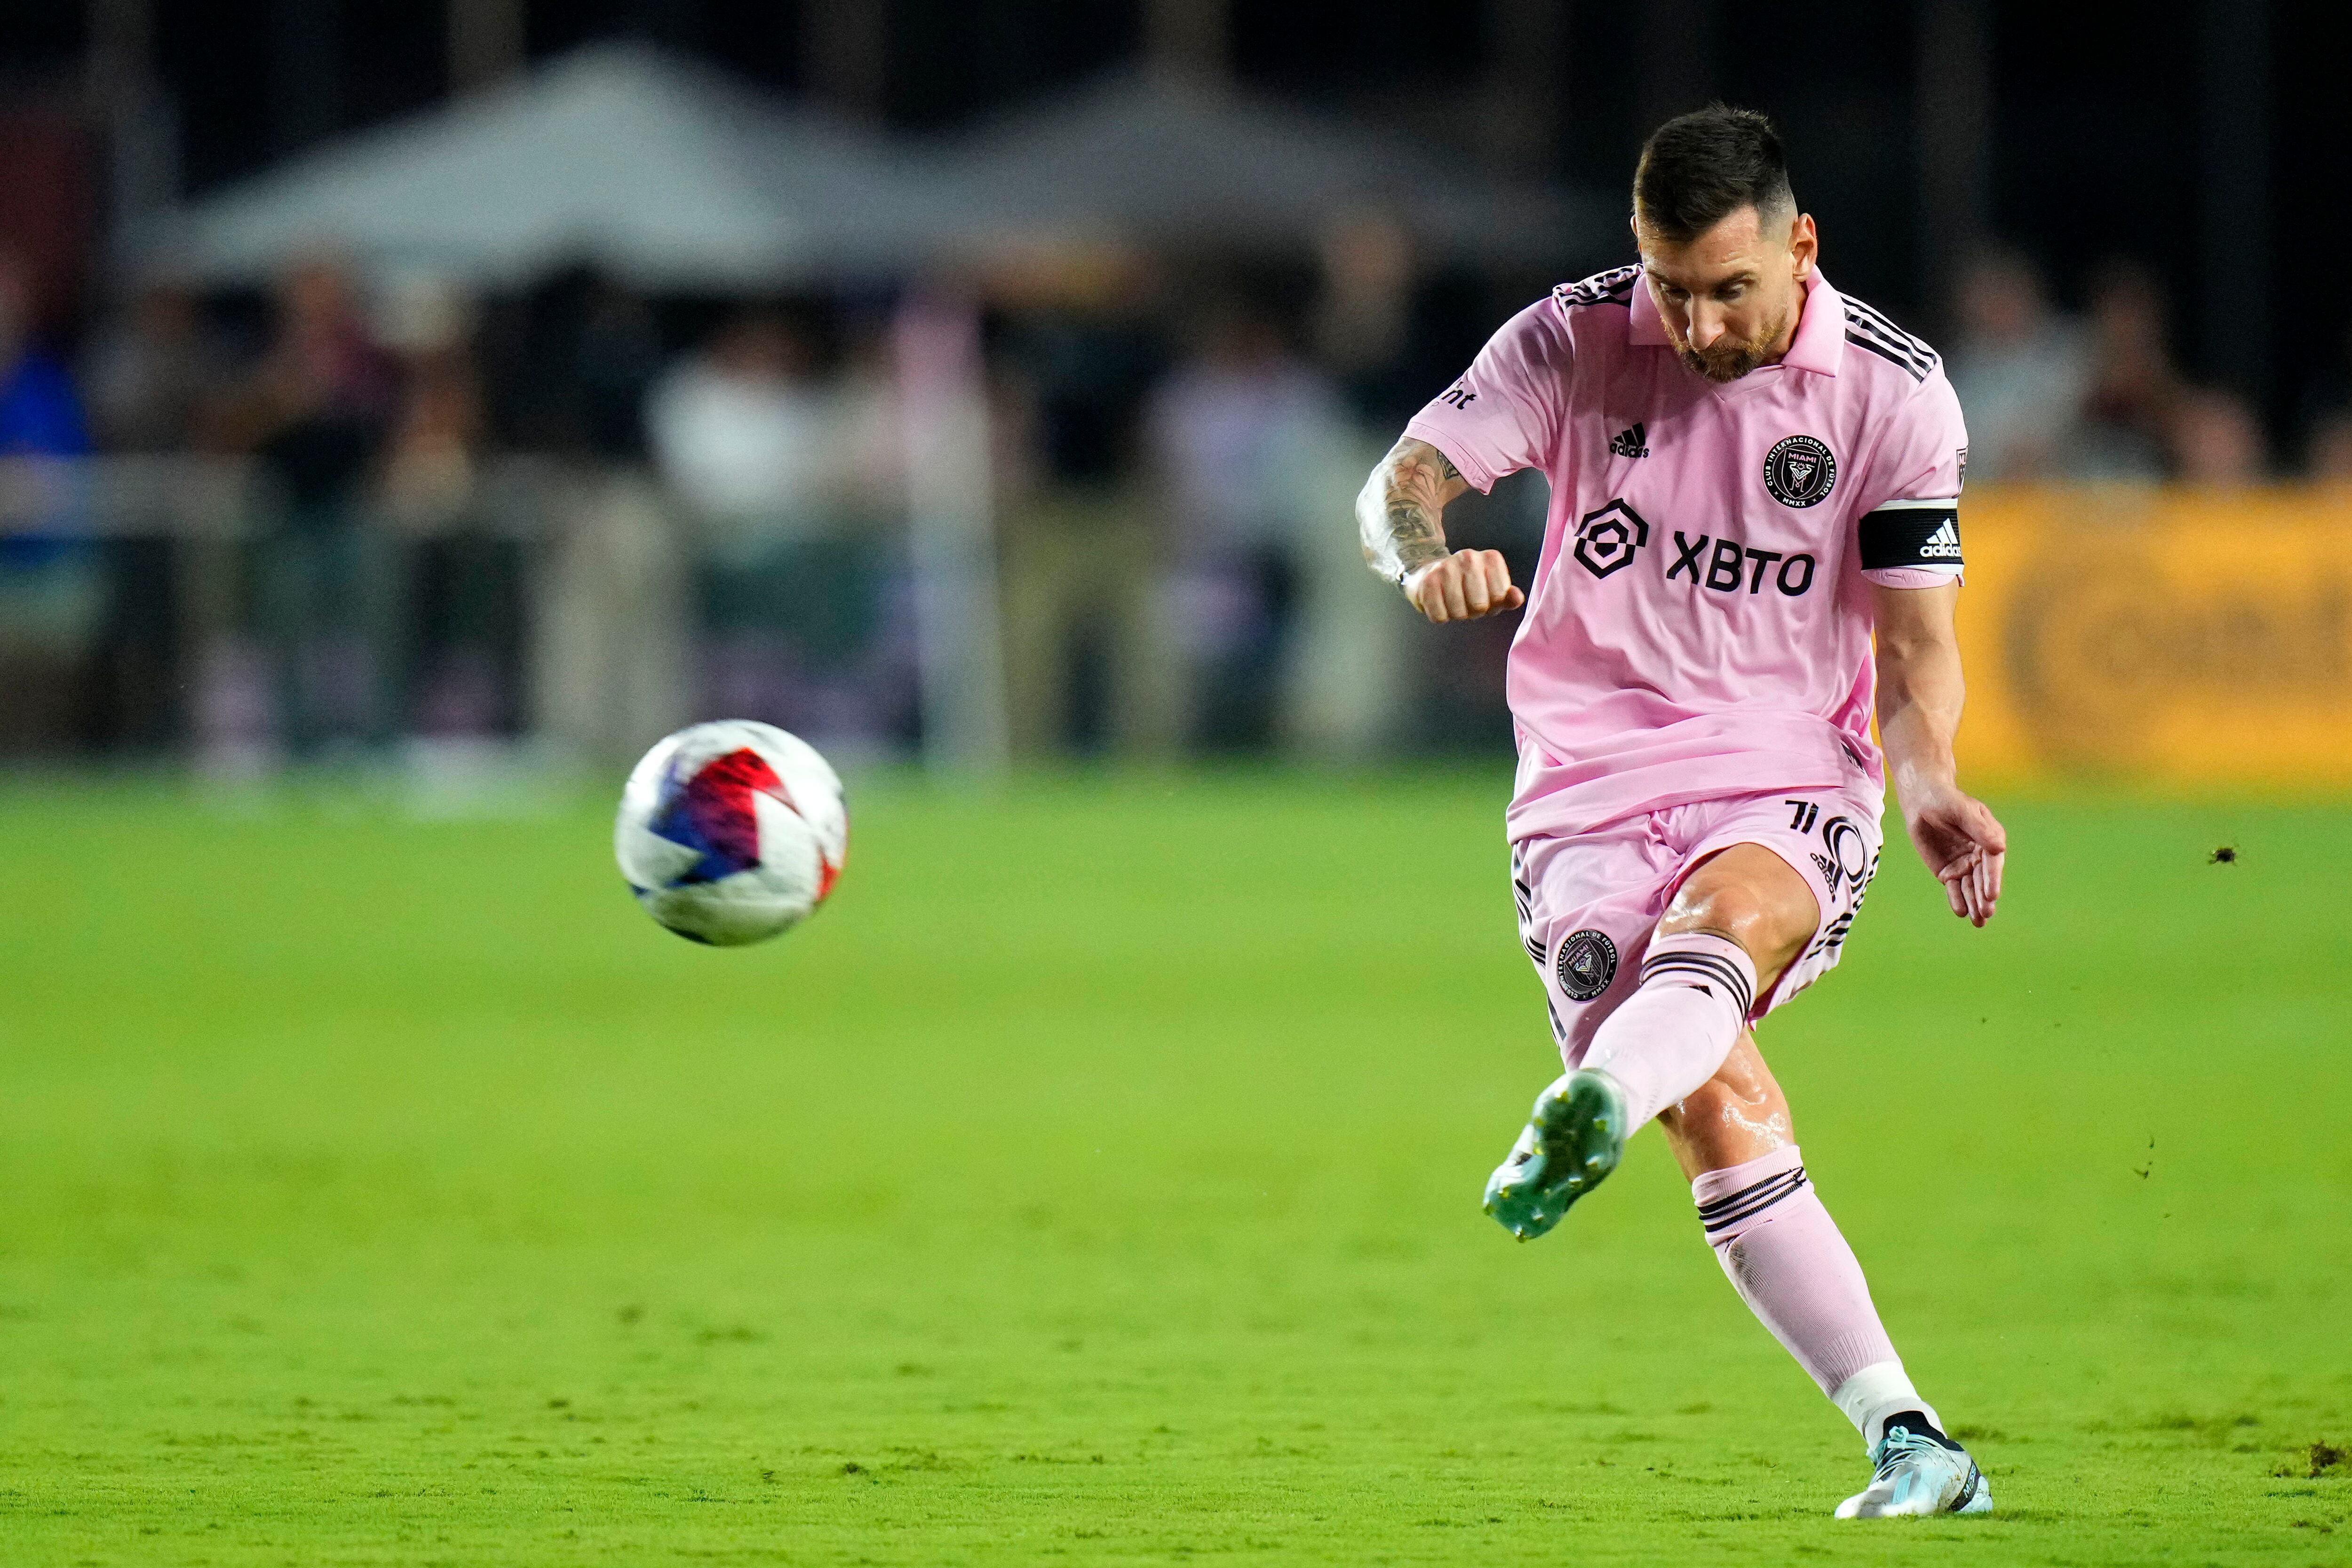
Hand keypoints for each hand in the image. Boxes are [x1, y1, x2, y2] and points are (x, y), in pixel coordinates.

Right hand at [1405, 550, 1522, 622]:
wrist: (1432, 574)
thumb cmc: (1469, 587)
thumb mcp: (1493, 591)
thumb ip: (1508, 597)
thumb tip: (1517, 597)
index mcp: (1490, 558)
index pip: (1499, 597)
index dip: (1492, 604)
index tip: (1485, 597)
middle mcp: (1469, 557)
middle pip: (1479, 606)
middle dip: (1474, 612)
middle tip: (1468, 601)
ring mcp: (1446, 566)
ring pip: (1458, 612)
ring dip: (1456, 614)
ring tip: (1454, 602)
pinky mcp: (1428, 581)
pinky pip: (1439, 616)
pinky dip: (1440, 616)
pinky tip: (1440, 602)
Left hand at [1900, 779, 2006, 925]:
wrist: (1923, 803)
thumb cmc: (1946, 801)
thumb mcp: (1961, 811)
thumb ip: (1978, 829)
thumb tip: (2000, 846)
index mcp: (1989, 839)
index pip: (1992, 862)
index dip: (1992, 879)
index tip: (1991, 895)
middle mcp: (1980, 855)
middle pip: (1983, 879)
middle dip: (1984, 897)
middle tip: (1986, 913)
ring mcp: (1964, 865)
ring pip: (1970, 888)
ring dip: (1974, 904)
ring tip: (1978, 921)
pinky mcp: (1948, 872)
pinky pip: (1953, 888)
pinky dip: (1956, 900)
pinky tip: (1960, 912)